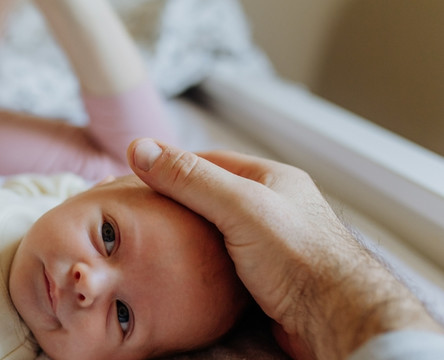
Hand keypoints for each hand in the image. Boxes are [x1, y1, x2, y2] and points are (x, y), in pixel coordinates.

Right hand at [126, 138, 441, 358]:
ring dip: (187, 234)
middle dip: (176, 202)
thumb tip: (139, 148)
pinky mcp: (267, 275)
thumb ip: (189, 178)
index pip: (209, 161)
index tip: (136, 176)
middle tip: (139, 212)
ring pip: (216, 230)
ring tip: (152, 240)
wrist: (335, 318)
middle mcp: (273, 206)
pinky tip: (182, 267)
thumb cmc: (298, 257)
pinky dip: (200, 260)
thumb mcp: (238, 206)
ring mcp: (271, 242)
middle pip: (211, 195)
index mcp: (272, 178)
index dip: (171, 166)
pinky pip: (224, 259)